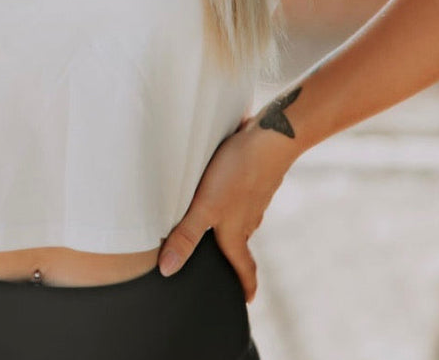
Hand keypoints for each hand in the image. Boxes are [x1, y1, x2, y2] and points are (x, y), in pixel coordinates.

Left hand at [156, 115, 297, 302]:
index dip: (245, 286)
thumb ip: (186, 235)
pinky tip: (223, 189)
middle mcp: (248, 219)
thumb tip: (168, 270)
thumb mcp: (205, 206)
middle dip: (234, 258)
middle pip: (241, 245)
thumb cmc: (237, 173)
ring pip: (242, 220)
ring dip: (232, 228)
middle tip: (225, 267)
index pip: (244, 267)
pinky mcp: (255, 178)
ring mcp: (254, 198)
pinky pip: (243, 198)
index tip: (246, 300)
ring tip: (217, 229)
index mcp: (237, 232)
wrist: (270, 138)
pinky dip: (234, 202)